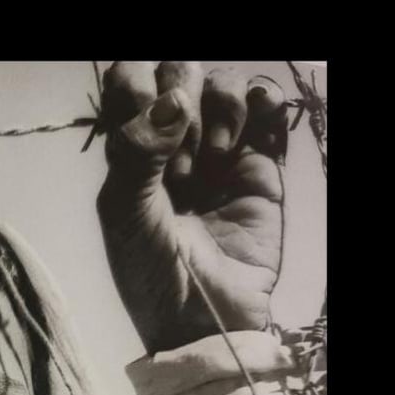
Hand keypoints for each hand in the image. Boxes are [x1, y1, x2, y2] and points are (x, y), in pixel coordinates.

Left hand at [96, 62, 289, 353]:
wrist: (203, 320)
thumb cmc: (152, 275)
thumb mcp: (126, 216)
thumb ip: (137, 152)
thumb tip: (171, 98)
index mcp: (129, 153)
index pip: (129, 82)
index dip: (139, 82)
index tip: (146, 119)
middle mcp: (171, 145)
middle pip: (180, 73)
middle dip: (181, 102)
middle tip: (179, 165)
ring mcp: (218, 154)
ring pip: (223, 84)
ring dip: (220, 107)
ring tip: (213, 161)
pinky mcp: (261, 167)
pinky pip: (268, 110)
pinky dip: (263, 101)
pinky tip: (251, 126)